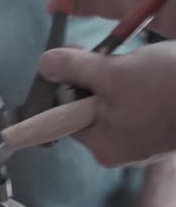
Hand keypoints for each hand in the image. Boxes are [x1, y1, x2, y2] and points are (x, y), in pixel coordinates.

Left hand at [39, 41, 175, 166]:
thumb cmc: (170, 87)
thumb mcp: (114, 73)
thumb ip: (75, 69)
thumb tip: (43, 66)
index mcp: (104, 147)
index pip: (64, 118)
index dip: (61, 89)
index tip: (68, 64)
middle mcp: (120, 149)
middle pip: (87, 109)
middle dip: (91, 80)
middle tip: (102, 57)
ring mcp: (142, 138)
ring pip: (111, 102)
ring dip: (114, 78)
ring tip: (130, 63)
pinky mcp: (160, 124)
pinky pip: (134, 102)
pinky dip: (134, 84)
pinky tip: (147, 70)